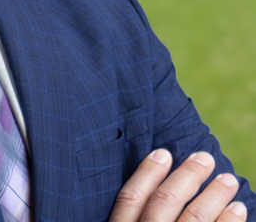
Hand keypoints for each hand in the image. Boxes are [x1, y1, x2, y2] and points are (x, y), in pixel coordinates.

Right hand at [109, 149, 246, 221]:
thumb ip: (130, 217)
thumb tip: (150, 174)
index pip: (129, 199)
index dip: (146, 173)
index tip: (163, 152)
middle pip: (164, 204)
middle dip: (186, 177)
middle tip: (205, 158)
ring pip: (193, 220)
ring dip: (213, 197)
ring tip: (229, 181)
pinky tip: (238, 211)